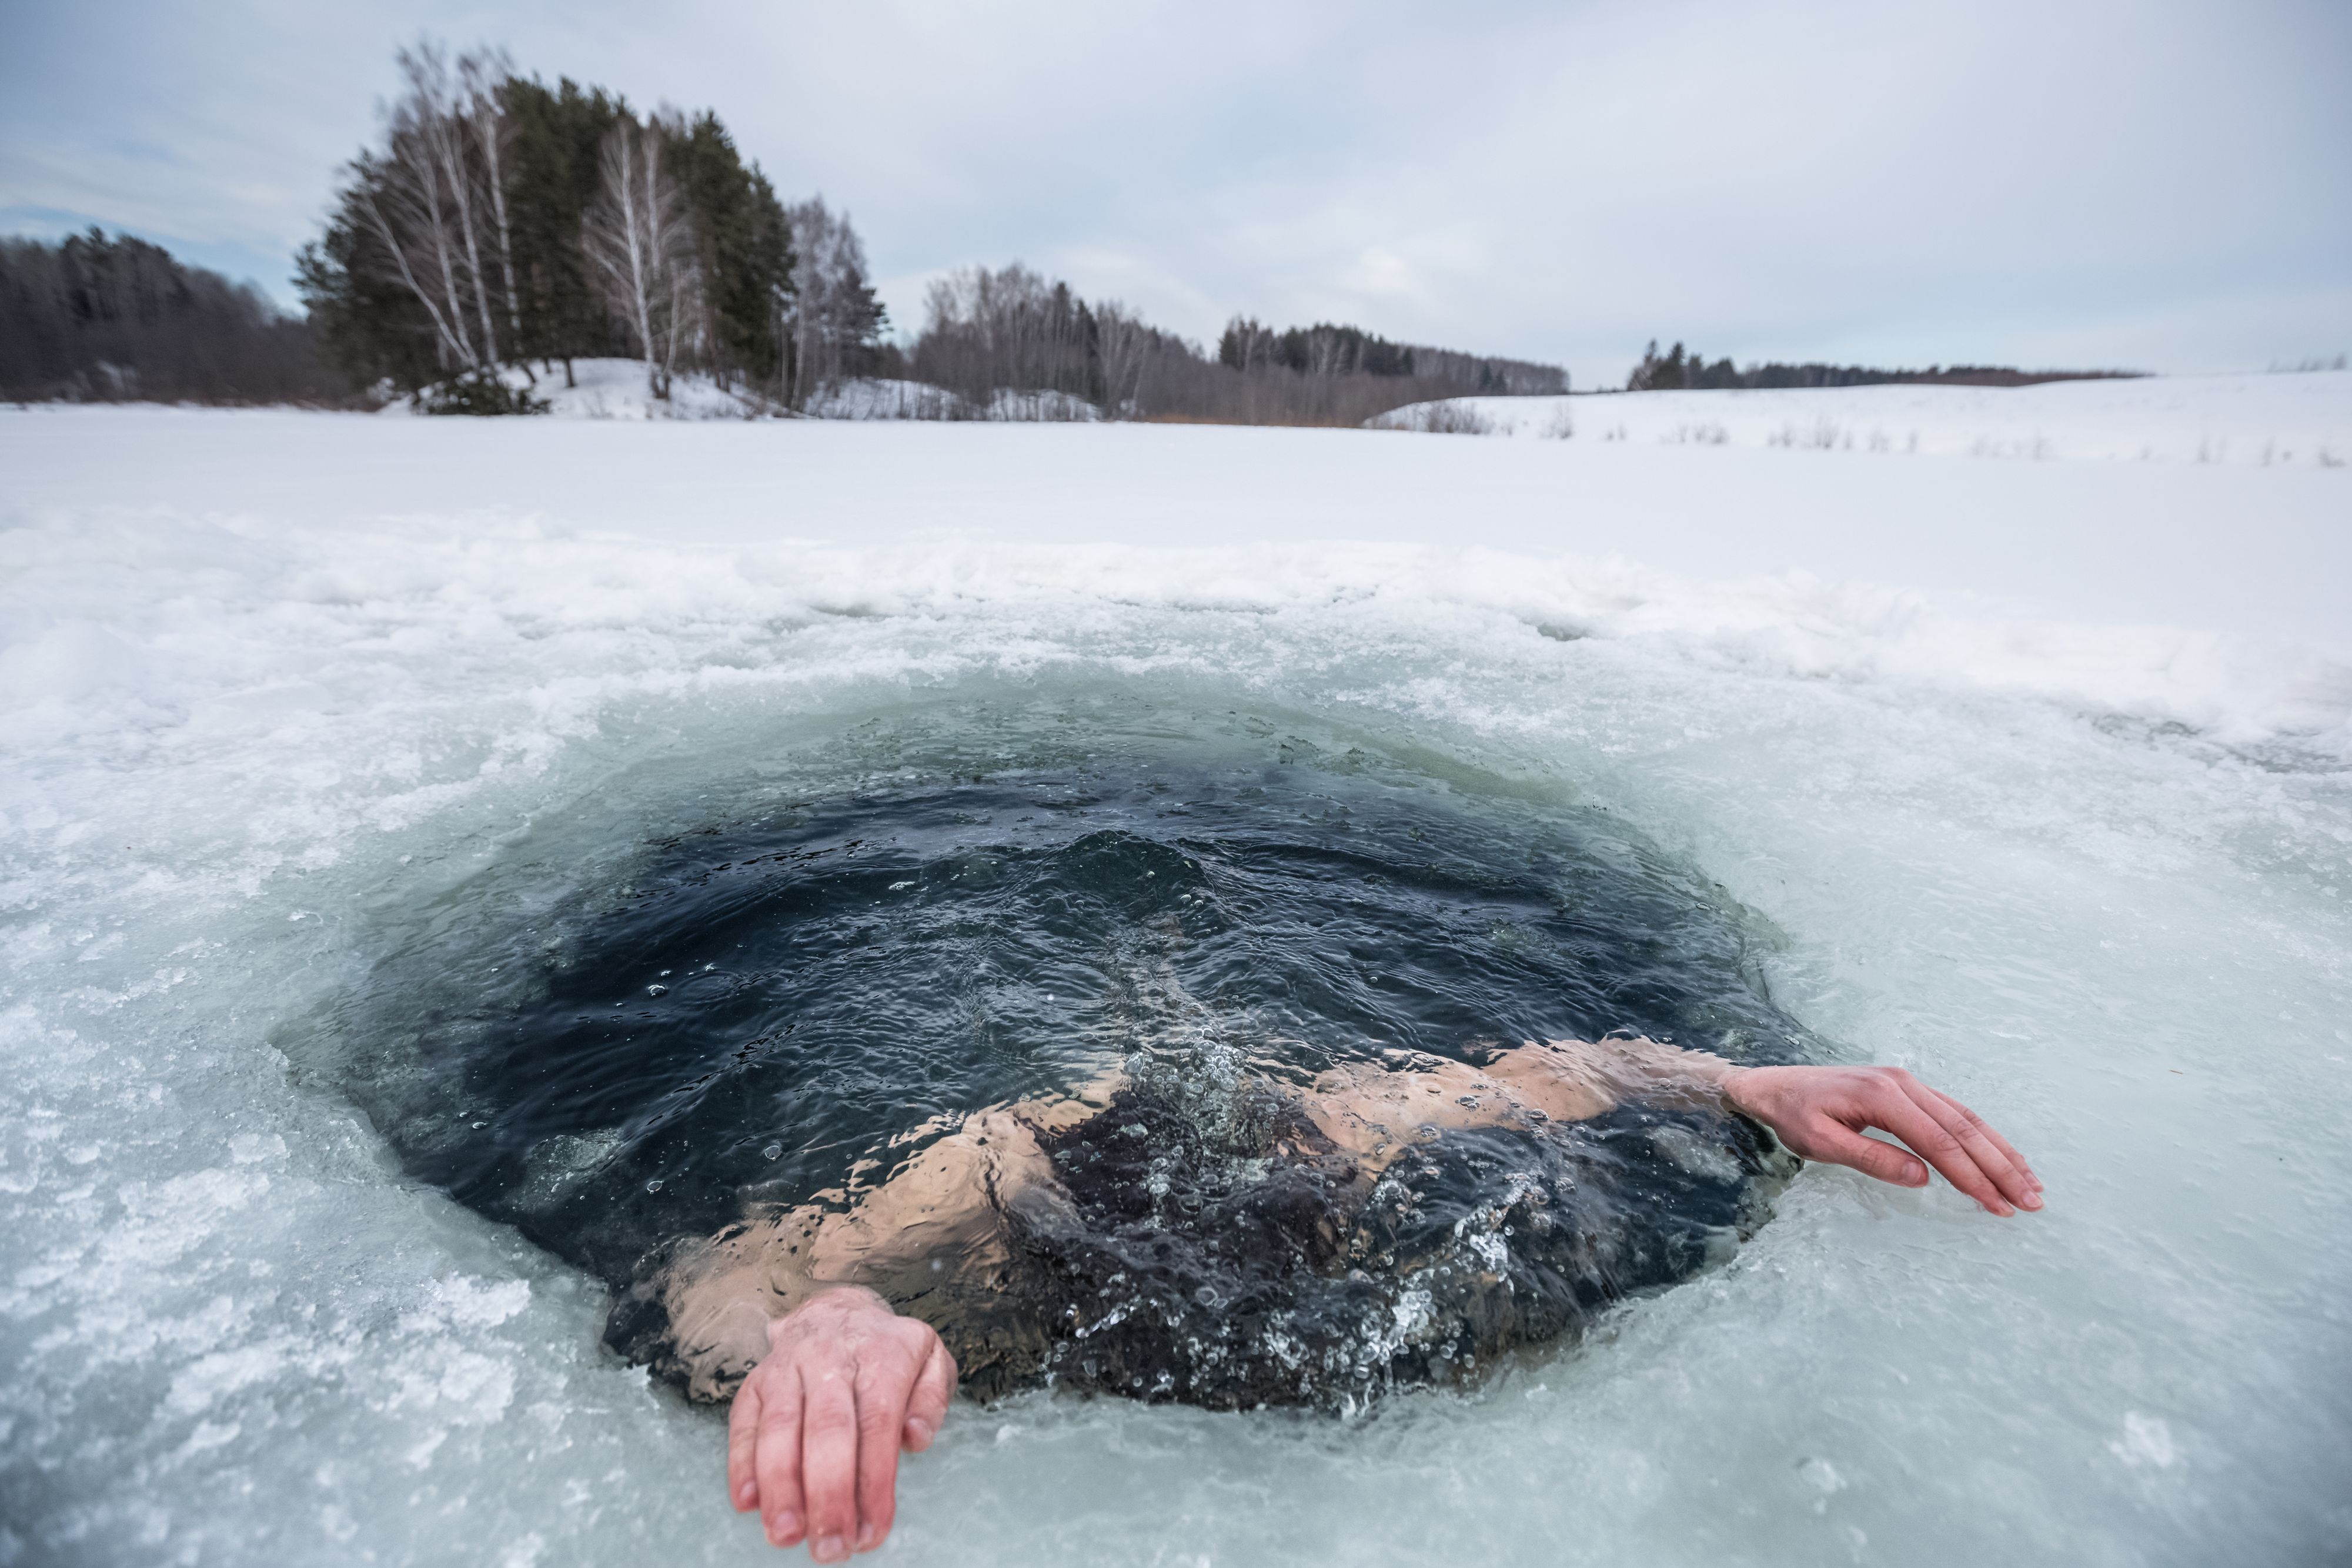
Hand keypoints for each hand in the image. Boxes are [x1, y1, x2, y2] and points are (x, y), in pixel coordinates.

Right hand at [728, 1285, 956, 1558]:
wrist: (836, 1311)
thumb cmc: (889, 1352)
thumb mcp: (930, 1360)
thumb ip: (932, 1399)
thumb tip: (915, 1438)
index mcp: (882, 1355)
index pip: (877, 1423)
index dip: (874, 1481)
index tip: (873, 1532)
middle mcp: (831, 1359)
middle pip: (827, 1429)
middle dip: (827, 1494)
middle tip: (830, 1548)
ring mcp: (788, 1369)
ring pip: (780, 1427)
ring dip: (780, 1486)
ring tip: (785, 1535)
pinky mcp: (755, 1383)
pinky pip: (744, 1423)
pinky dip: (741, 1464)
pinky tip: (747, 1503)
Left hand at [1723, 1065, 2042, 1215]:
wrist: (1773, 1084)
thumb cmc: (1793, 1115)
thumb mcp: (1820, 1143)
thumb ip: (1872, 1159)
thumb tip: (1923, 1178)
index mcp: (1882, 1094)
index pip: (1939, 1142)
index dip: (1972, 1176)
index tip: (1998, 1206)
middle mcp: (1903, 1083)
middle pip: (1963, 1128)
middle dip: (2000, 1167)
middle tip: (2032, 1202)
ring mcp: (1909, 1083)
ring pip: (1967, 1118)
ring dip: (2000, 1152)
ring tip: (2032, 1184)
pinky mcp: (1909, 1089)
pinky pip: (1954, 1113)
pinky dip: (1982, 1137)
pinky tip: (2000, 1157)